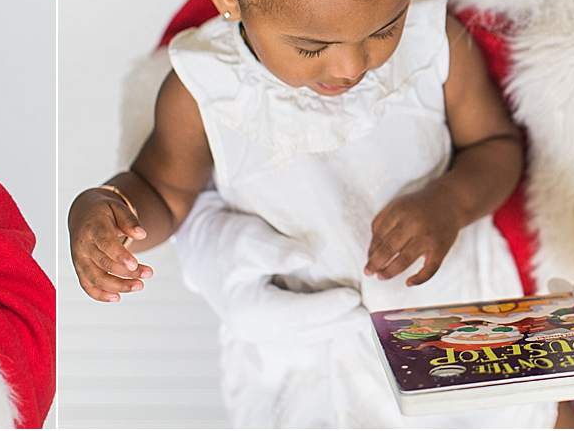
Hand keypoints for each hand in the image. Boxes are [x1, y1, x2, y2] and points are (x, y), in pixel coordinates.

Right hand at [68, 186, 150, 301]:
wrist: (83, 215)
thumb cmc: (103, 213)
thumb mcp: (117, 208)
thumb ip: (129, 220)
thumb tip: (142, 233)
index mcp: (92, 227)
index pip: (105, 243)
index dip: (119, 256)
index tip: (135, 265)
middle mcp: (83, 245)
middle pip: (104, 264)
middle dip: (127, 273)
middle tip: (148, 274)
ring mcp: (80, 259)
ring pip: (96, 278)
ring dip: (118, 286)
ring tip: (139, 285)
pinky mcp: (80, 269)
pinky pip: (87, 286)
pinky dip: (100, 295)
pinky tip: (117, 297)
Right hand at [174, 191, 367, 342]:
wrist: (202, 248)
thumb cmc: (225, 239)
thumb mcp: (247, 237)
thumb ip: (275, 250)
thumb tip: (306, 257)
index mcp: (248, 311)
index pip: (296, 314)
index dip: (328, 307)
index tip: (354, 297)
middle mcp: (254, 330)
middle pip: (305, 331)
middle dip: (339, 324)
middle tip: (370, 316)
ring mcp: (260, 332)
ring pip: (306, 336)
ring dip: (335, 328)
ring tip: (363, 319)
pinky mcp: (267, 327)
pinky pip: (301, 331)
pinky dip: (323, 325)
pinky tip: (343, 317)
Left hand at [365, 185, 468, 285]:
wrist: (451, 201)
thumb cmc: (419, 206)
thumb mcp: (398, 205)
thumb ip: (382, 221)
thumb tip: (372, 248)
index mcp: (399, 212)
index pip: (379, 235)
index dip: (371, 250)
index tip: (368, 259)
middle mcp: (413, 225)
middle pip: (389, 249)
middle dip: (376, 263)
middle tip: (368, 272)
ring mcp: (427, 238)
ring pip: (404, 260)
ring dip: (390, 271)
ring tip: (381, 277)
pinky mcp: (440, 249)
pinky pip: (429, 268)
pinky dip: (419, 278)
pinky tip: (408, 282)